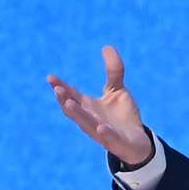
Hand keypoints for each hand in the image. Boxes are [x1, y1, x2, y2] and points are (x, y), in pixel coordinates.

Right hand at [48, 46, 152, 165]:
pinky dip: (104, 134)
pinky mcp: (116, 143)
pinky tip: (101, 128)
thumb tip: (107, 46)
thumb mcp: (118, 91)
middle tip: (57, 89)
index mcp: (88, 107)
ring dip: (77, 114)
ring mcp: (101, 132)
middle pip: (74, 110)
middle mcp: (91, 119)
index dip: (61, 87)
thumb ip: (114, 71)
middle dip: (64, 99)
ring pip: (86, 124)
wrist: (137, 142)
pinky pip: (109, 139)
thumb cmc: (122, 117)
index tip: (51, 77)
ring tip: (68, 103)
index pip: (71, 95)